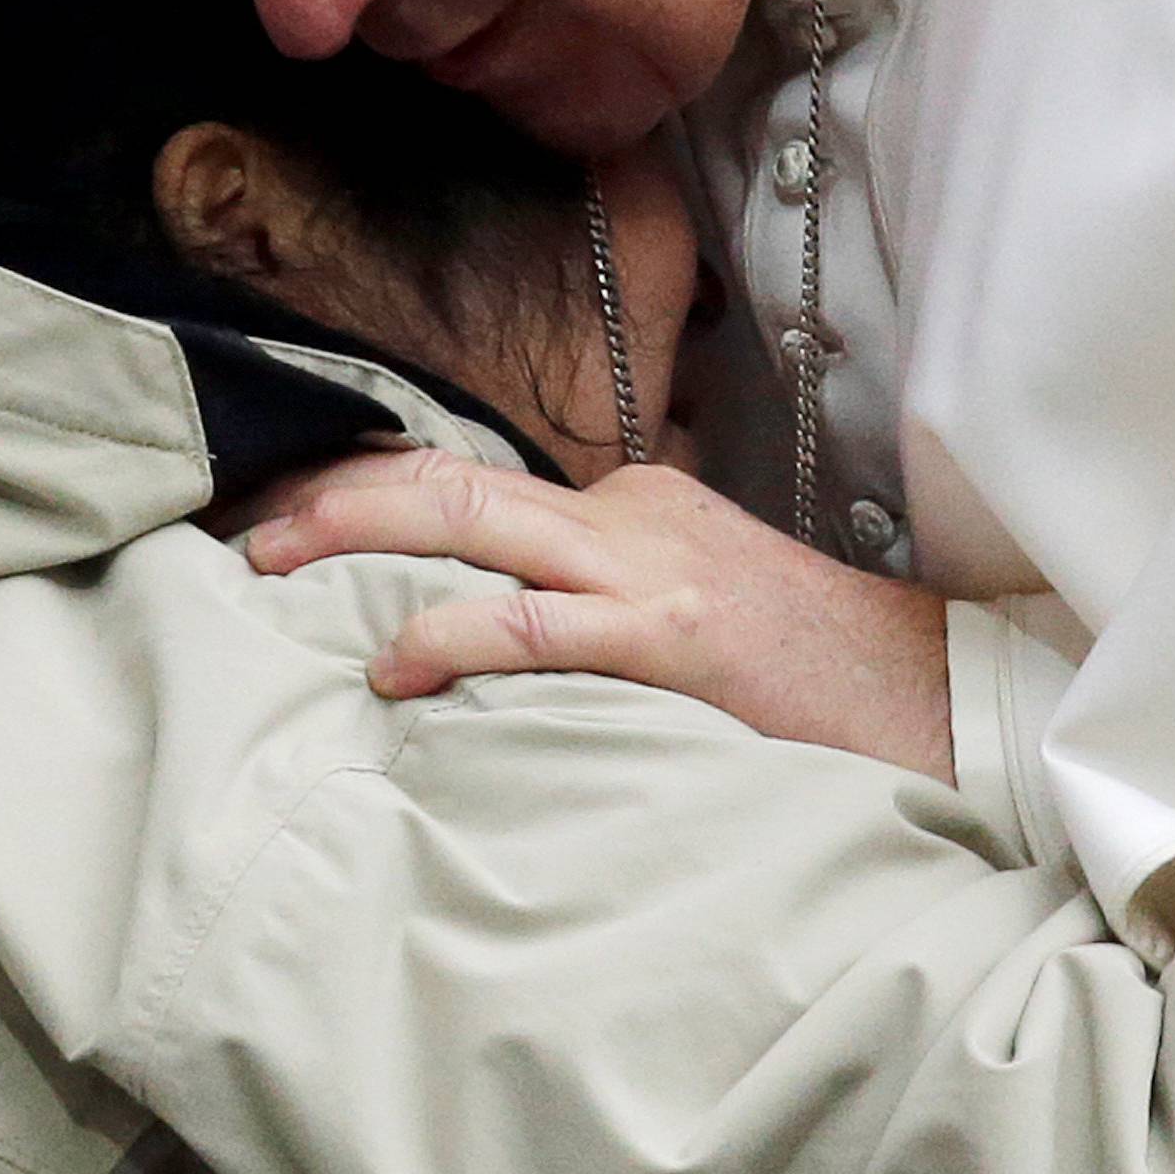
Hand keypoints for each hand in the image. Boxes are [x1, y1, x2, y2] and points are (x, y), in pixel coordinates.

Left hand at [247, 450, 953, 783]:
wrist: (930, 694)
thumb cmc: (807, 671)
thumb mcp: (690, 610)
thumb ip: (596, 605)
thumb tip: (488, 637)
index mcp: (628, 504)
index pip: (470, 479)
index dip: (364, 494)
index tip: (285, 521)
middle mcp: (627, 513)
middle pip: (449, 479)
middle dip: (332, 496)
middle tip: (244, 533)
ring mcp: (647, 568)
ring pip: (471, 523)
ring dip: (357, 538)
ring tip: (271, 573)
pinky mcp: (671, 635)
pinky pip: (535, 624)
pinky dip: (449, 636)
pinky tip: (392, 671)